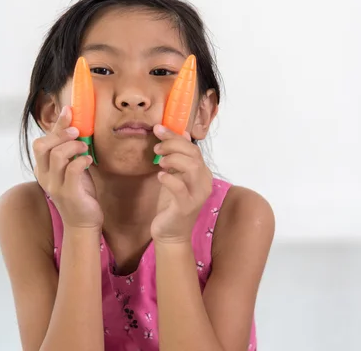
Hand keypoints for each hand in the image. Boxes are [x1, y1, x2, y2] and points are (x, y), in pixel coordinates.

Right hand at [33, 106, 102, 229]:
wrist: (83, 222)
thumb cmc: (79, 192)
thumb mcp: (71, 167)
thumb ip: (70, 150)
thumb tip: (76, 125)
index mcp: (42, 169)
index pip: (42, 141)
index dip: (56, 124)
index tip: (69, 110)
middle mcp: (44, 176)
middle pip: (41, 146)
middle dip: (60, 134)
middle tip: (77, 132)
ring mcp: (55, 186)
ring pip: (57, 155)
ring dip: (74, 146)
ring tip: (85, 148)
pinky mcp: (69, 193)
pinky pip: (72, 170)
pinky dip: (82, 160)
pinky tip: (89, 161)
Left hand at [151, 124, 212, 242]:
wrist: (171, 233)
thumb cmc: (171, 203)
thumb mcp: (175, 176)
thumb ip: (179, 157)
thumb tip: (183, 134)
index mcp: (202, 172)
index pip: (193, 147)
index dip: (175, 136)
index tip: (158, 128)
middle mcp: (204, 182)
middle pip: (193, 154)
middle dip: (173, 145)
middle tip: (156, 147)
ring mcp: (197, 195)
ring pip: (192, 167)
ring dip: (173, 159)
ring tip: (159, 162)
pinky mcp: (186, 207)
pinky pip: (180, 188)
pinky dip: (169, 179)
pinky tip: (160, 176)